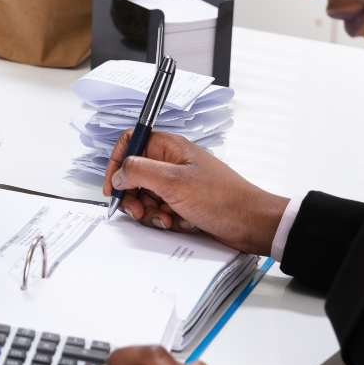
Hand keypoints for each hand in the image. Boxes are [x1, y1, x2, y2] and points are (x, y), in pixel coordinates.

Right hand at [103, 130, 288, 255]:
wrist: (250, 223)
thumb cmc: (223, 198)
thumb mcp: (174, 183)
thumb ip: (140, 172)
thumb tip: (119, 173)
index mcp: (170, 147)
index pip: (131, 141)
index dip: (117, 162)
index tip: (113, 186)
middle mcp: (172, 162)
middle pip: (134, 174)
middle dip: (134, 196)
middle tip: (139, 209)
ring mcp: (178, 183)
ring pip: (146, 196)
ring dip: (151, 211)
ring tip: (167, 218)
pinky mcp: (183, 202)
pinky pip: (160, 210)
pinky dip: (165, 219)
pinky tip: (179, 223)